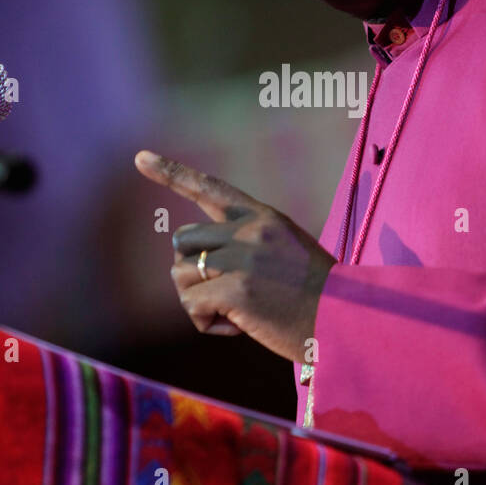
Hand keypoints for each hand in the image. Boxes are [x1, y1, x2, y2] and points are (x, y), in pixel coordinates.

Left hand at [134, 151, 336, 362]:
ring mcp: (242, 257)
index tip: (140, 157)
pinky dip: (205, 322)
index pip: (210, 187)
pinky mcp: (235, 289)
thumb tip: (190, 260)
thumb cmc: (316, 297)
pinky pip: (191, 304)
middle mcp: (250, 229)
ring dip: (198, 299)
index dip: (171, 172)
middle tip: (224, 295)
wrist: (345, 321)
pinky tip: (237, 327)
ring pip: (180, 273)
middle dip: (192, 270)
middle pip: (183, 240)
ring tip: (236, 313)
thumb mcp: (284, 252)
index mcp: (262, 216)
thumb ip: (244, 244)